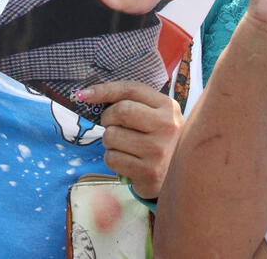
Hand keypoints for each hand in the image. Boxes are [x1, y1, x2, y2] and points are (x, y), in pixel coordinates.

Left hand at [79, 80, 182, 198]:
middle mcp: (167, 126)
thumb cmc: (159, 139)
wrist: (182, 176)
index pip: (131, 89)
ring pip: (112, 136)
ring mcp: (159, 150)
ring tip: (122, 146)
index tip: (84, 95)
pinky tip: (125, 160)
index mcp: (168, 106)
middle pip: (120, 111)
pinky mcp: (149, 173)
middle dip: (107, 118)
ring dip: (109, 141)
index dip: (104, 89)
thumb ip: (132, 102)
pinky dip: (112, 159)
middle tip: (111, 125)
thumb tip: (87, 94)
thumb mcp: (156, 115)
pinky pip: (113, 159)